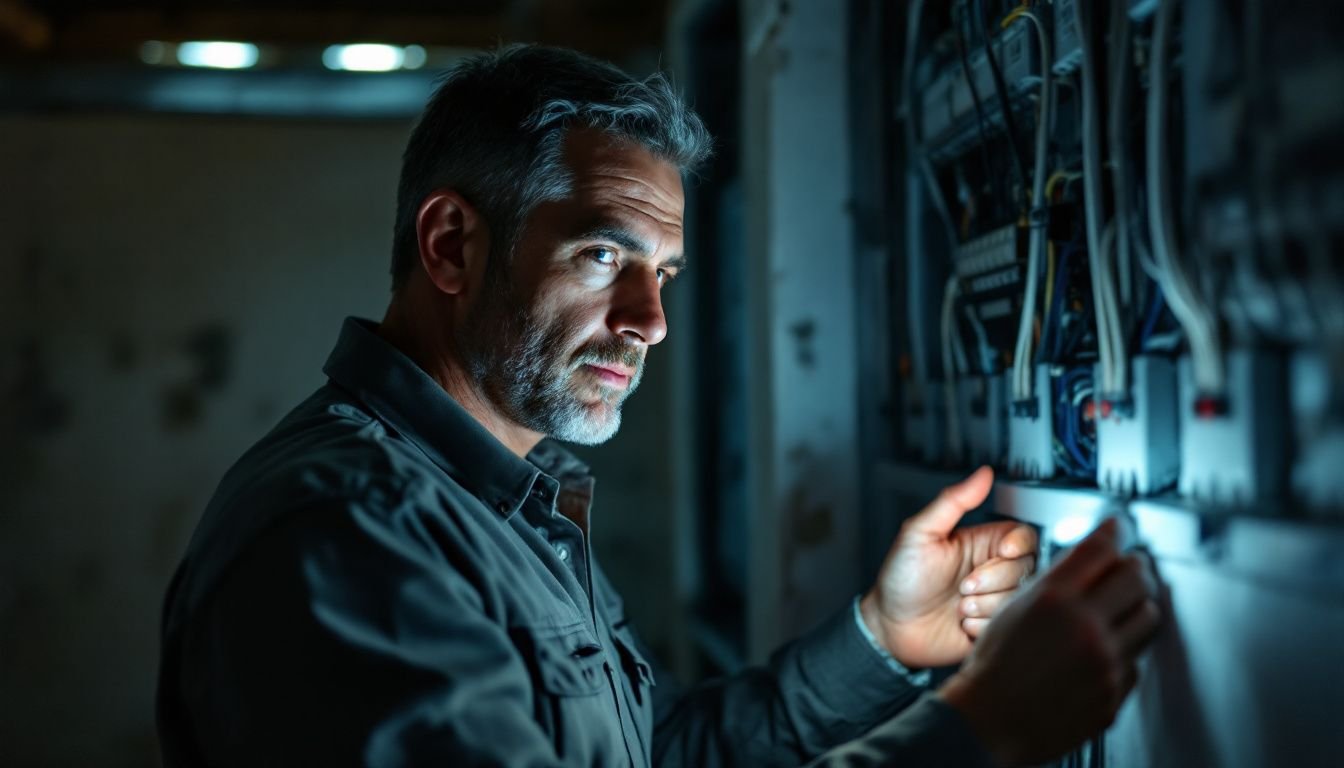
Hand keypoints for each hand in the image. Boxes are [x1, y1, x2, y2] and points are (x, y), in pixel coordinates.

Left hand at [860, 467, 1037, 667]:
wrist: (891, 627)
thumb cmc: (901, 578)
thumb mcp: (920, 532)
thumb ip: (953, 501)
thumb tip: (982, 474)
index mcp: (981, 543)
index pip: (1023, 536)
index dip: (1017, 544)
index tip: (1001, 551)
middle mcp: (992, 570)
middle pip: (1025, 568)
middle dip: (992, 580)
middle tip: (963, 585)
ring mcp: (994, 599)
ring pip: (1017, 598)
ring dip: (984, 605)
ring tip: (958, 604)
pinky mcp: (993, 626)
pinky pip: (1006, 625)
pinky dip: (982, 626)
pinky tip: (962, 622)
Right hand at [938, 519, 1162, 766]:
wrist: (991, 719)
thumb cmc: (994, 666)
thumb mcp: (1014, 607)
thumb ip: (1055, 582)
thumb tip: (1089, 561)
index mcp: (1054, 600)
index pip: (1100, 549)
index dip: (1113, 533)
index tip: (1118, 530)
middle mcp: (1085, 627)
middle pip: (1136, 578)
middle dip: (1135, 566)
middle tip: (1131, 565)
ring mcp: (1104, 663)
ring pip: (1147, 617)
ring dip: (1138, 606)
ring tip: (1124, 606)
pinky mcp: (1114, 692)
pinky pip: (1136, 659)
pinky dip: (1125, 650)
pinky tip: (1106, 649)